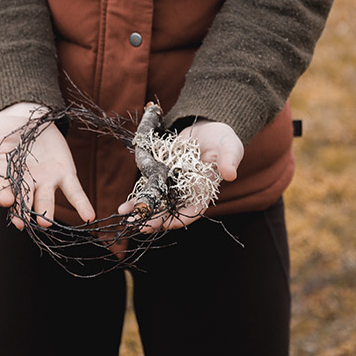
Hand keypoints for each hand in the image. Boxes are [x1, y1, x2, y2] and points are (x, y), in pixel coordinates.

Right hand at [0, 102, 94, 229]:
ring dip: (47, 211)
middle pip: (24, 201)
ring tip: (46, 221)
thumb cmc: (2, 133)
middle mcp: (26, 186)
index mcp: (5, 180)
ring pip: (47, 200)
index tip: (5, 199)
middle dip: (23, 211)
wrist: (28, 118)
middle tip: (23, 222)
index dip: (4, 195)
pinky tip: (89, 216)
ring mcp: (46, 182)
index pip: (3, 190)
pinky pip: (75, 192)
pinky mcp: (65, 174)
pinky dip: (82, 204)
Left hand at [118, 119, 243, 232]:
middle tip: (141, 226)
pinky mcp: (161, 173)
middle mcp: (187, 191)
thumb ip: (229, 159)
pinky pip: (148, 188)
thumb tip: (231, 174)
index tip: (169, 223)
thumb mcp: (230, 146)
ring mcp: (172, 183)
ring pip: (157, 202)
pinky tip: (125, 206)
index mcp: (204, 190)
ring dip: (143, 211)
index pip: (194, 209)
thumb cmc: (223, 140)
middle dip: (156, 219)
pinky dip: (137, 197)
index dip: (182, 217)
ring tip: (128, 218)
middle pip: (171, 209)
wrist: (207, 128)